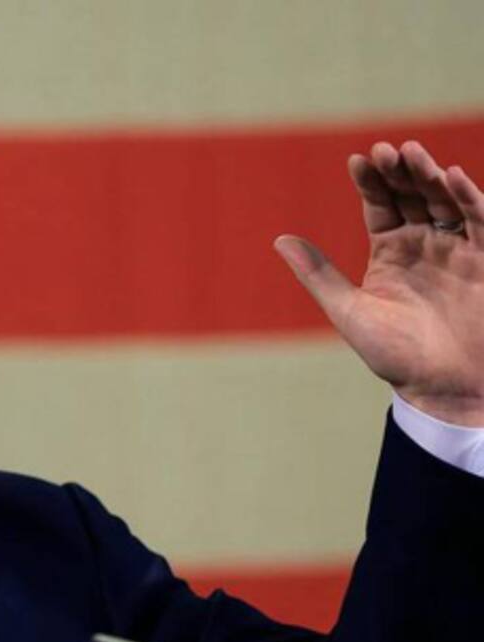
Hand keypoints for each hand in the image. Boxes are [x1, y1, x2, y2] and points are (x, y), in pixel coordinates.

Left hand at [275, 141, 483, 425]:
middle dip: (399, 171)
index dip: (370, 182)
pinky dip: (468, 197)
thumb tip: (278, 239)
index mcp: (389, 252)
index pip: (379, 205)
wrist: (445, 389)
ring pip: (444, 201)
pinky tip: (451, 177)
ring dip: (430, 176)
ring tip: (411, 154)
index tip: (357, 160)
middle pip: (412, 195)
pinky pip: (479, 221)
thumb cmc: (394, 356)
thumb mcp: (349, 312)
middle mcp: (423, 244)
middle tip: (385, 150)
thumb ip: (319, 274)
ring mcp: (456, 249)